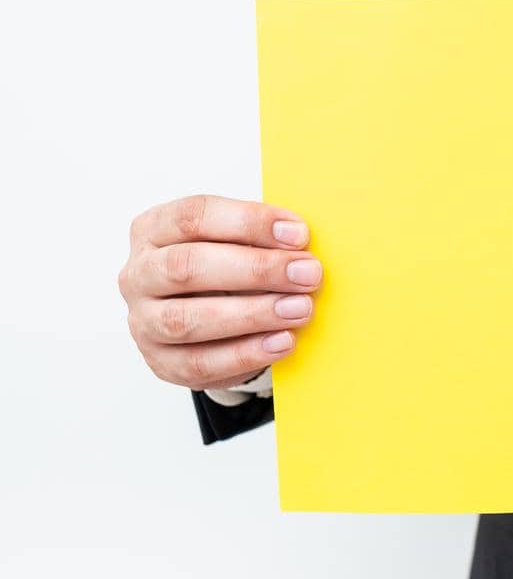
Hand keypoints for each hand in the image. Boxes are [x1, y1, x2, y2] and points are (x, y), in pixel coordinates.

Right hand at [119, 195, 320, 389]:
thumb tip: (300, 240)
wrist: (210, 325)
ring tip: (300, 309)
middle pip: (186, 266)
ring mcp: (143, 321)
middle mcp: (139, 274)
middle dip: (255, 269)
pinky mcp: (162, 362)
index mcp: (153, 229)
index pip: (194, 216)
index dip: (248, 222)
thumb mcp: (238, 244)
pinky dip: (246, 353)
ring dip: (252, 315)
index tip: (298, 235)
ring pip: (187, 320)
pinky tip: (283, 342)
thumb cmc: (228, 271)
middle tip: (307, 274)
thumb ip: (261, 238)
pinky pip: (200, 362)